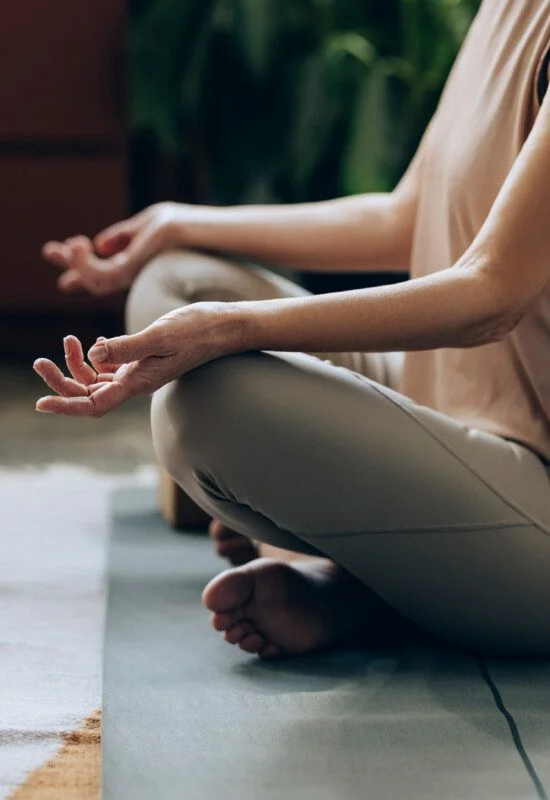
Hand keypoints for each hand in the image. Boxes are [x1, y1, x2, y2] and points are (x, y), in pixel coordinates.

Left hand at [33, 303, 241, 416]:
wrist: (224, 327)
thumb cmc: (197, 329)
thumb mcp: (160, 335)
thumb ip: (127, 347)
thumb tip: (93, 355)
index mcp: (139, 382)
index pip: (94, 404)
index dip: (66, 406)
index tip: (40, 403)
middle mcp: (135, 383)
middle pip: (89, 396)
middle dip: (61, 382)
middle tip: (39, 363)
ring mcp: (138, 374)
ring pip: (96, 382)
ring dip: (73, 367)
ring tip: (66, 340)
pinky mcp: (142, 362)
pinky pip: (109, 369)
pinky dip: (92, 358)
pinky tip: (87, 342)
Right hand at [42, 202, 192, 296]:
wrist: (201, 230)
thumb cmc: (182, 224)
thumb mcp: (147, 224)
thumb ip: (123, 237)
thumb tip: (98, 246)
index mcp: (136, 261)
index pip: (103, 268)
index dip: (78, 265)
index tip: (55, 252)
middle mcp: (135, 272)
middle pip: (96, 277)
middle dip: (70, 264)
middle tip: (48, 250)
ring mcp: (135, 275)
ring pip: (96, 280)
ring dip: (76, 263)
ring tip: (70, 243)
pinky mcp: (134, 272)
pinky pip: (102, 276)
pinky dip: (86, 264)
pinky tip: (80, 244)